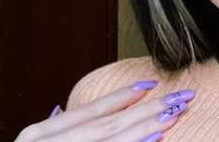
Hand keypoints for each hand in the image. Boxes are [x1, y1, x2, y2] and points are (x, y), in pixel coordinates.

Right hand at [14, 80, 194, 141]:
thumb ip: (55, 128)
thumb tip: (62, 108)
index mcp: (39, 136)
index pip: (91, 111)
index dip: (123, 96)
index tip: (151, 83)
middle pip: (109, 125)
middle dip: (147, 109)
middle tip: (179, 97)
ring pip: (113, 141)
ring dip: (148, 127)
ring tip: (173, 114)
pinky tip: (157, 140)